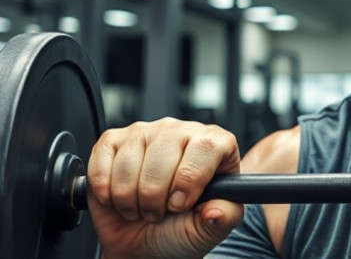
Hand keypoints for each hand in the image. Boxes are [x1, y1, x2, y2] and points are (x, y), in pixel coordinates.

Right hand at [86, 118, 243, 258]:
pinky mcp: (112, 142)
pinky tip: (118, 198)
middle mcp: (181, 131)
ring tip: (141, 206)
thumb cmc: (180, 228)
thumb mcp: (211, 227)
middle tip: (159, 211)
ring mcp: (145, 132)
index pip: (206, 147)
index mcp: (215, 144)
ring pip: (130, 163)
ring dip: (130, 198)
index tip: (181, 204)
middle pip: (163, 158)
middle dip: (155, 197)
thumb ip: (225, 216)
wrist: (146, 242)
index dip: (190, 181)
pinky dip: (106, 190)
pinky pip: (102, 161)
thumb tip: (219, 210)